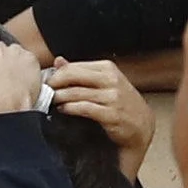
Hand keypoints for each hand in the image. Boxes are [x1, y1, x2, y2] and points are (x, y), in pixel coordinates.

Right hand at [0, 43, 45, 115]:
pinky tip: (27, 79)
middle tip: (2, 77)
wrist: (9, 111)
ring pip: (15, 53)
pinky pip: (30, 59)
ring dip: (15, 62)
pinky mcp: (30, 59)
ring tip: (15, 79)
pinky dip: (30, 67)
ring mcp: (15, 53)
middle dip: (0, 61)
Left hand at [50, 58, 153, 179]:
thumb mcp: (105, 82)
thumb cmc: (122, 103)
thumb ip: (81, 72)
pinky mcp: (112, 115)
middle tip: (45, 90)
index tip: (47, 81)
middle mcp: (111, 80)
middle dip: (55, 83)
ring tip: (52, 100)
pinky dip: (70, 108)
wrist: (142, 126)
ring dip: (60, 97)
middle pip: (73, 76)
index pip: (74, 66)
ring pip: (77, 93)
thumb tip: (58, 61)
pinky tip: (63, 109)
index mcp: (108, 68)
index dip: (57, 74)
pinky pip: (85, 108)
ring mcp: (113, 97)